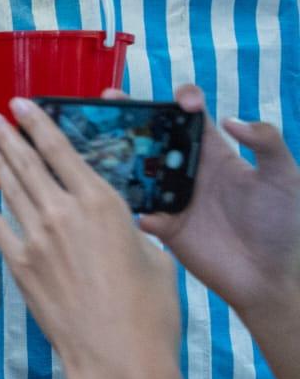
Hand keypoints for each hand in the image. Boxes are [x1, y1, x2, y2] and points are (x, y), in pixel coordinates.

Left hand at [0, 98, 182, 378]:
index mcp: (103, 203)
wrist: (118, 356)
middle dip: (10, 135)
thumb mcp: (154, 256)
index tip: (25, 105)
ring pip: (10, 188)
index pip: (64, 151)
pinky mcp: (20, 266)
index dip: (41, 124)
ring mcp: (37, 239)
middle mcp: (64, 213)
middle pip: (29, 164)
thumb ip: (131, 230)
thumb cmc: (149, 311)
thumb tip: (120, 224)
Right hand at [110, 84, 299, 319]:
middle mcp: (188, 171)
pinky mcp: (165, 227)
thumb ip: (267, 143)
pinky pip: (140, 211)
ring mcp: (173, 198)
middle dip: (130, 116)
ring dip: (118, 156)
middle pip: (153, 136)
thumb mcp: (285, 177)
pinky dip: (131, 206)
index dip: (182, 101)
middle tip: (108, 101)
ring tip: (97, 144)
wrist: (270, 277)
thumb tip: (231, 121)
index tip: (179, 101)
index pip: (191, 118)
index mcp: (215, 153)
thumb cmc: (284, 225)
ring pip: (137, 170)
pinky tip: (128, 202)